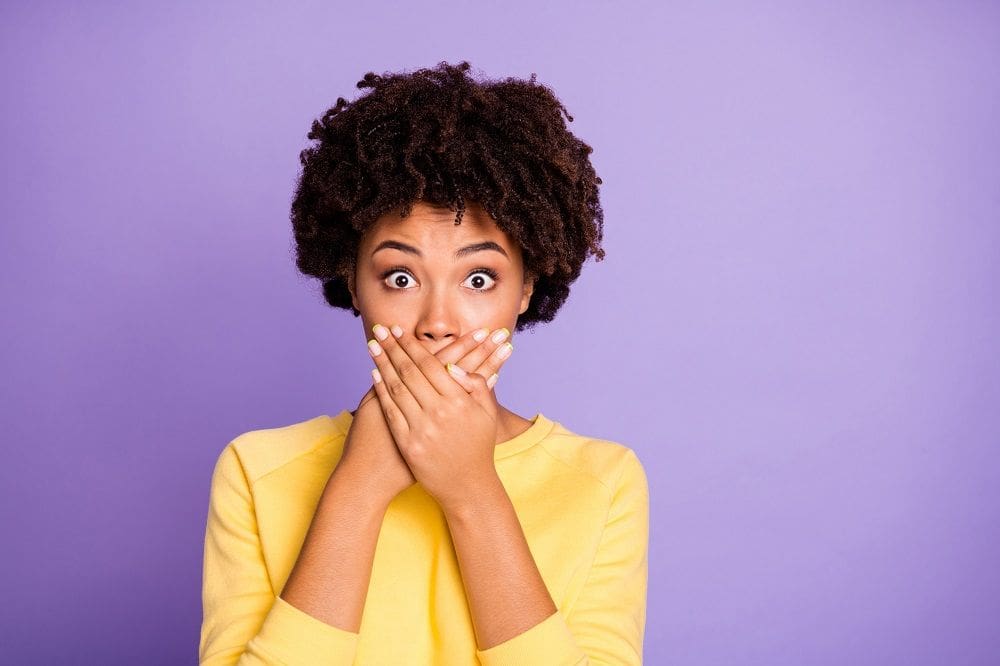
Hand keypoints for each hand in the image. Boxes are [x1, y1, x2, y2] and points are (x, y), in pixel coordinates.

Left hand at [367, 323, 514, 511]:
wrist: (467, 487)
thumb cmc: (478, 448)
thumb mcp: (487, 414)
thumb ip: (476, 386)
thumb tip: (455, 365)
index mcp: (459, 402)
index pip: (430, 364)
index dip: (412, 345)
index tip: (399, 330)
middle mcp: (439, 413)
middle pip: (409, 372)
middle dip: (392, 347)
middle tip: (380, 329)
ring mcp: (421, 430)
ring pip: (396, 388)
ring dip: (382, 364)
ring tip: (372, 346)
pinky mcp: (408, 444)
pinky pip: (391, 412)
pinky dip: (381, 391)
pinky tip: (374, 375)